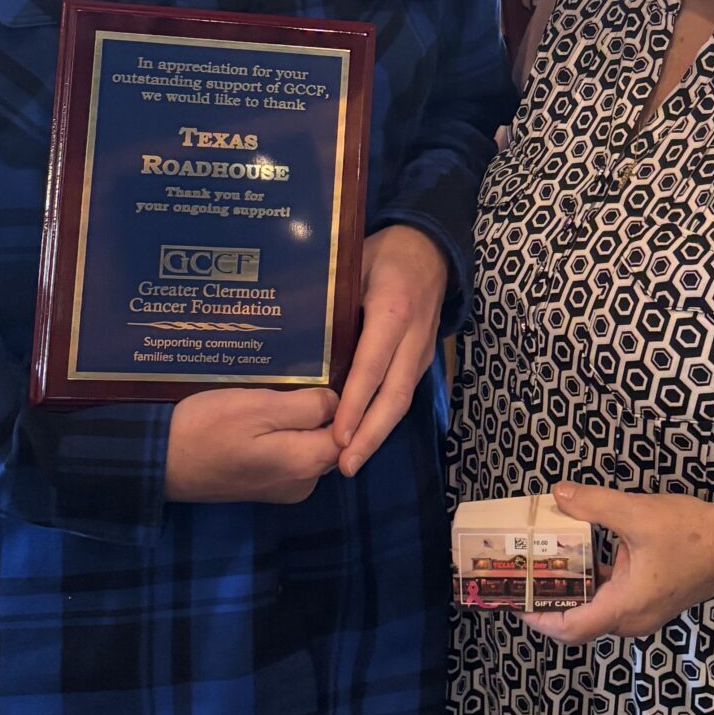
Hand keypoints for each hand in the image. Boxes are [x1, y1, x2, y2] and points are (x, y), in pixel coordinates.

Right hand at [164, 386, 337, 504]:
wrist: (159, 462)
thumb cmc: (207, 428)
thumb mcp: (259, 406)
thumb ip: (306, 407)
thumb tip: (339, 403)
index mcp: (306, 463)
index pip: (350, 430)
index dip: (346, 401)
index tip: (332, 370)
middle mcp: (303, 483)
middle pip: (332, 439)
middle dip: (324, 411)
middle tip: (306, 375)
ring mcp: (284, 488)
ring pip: (311, 445)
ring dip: (303, 421)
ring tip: (285, 390)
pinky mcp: (266, 485)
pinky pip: (291, 454)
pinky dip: (287, 434)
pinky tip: (270, 413)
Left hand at [333, 225, 449, 476]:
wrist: (431, 248)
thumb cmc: (383, 254)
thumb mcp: (353, 265)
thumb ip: (327, 296)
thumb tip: (282, 321)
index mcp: (392, 312)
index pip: (372, 365)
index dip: (355, 403)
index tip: (338, 434)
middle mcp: (412, 338)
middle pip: (395, 395)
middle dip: (371, 434)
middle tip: (346, 465)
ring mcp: (421, 351)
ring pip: (403, 399)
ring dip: (379, 433)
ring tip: (351, 462)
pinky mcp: (422, 358)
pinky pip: (403, 392)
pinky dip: (384, 418)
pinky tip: (362, 437)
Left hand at [522, 482, 713, 645]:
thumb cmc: (693, 534)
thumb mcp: (638, 514)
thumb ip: (595, 505)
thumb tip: (559, 494)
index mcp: (626, 607)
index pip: (571, 628)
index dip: (539, 618)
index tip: (515, 601)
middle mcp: (631, 619)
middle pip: (579, 623)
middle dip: (548, 602)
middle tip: (523, 579)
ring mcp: (642, 612)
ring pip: (595, 611)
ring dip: (570, 592)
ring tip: (543, 569)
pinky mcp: (649, 601)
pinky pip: (611, 600)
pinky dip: (592, 585)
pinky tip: (579, 559)